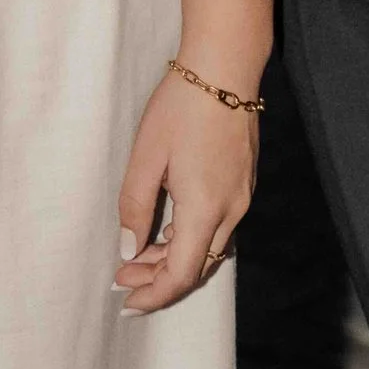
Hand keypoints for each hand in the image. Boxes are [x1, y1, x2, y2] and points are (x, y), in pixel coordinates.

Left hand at [114, 64, 258, 311]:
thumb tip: (129, 249)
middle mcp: (232, 209)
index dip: (153, 295)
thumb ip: (135, 206)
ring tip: (139, 252)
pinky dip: (192, 236)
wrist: (225, 66)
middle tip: (123, 276)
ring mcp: (243, 195)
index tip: (126, 302)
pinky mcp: (244, 180)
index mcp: (205, 209)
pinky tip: (168, 225)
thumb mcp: (146, 156)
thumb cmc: (181, 107)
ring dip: (176, 256)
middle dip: (159, 278)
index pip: (181, 274)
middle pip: (198, 266)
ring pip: (211, 247)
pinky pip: (219, 225)